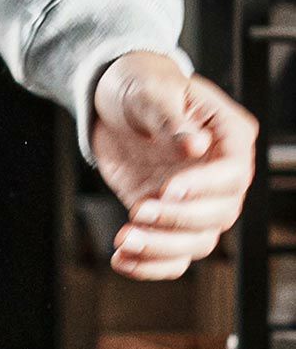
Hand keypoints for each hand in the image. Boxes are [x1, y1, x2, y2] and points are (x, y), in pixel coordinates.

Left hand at [91, 51, 256, 279]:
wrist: (115, 99)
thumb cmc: (141, 84)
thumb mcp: (151, 90)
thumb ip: (171, 118)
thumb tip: (196, 146)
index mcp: (230, 136)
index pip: (233, 174)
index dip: (203, 187)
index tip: (168, 189)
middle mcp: (221, 175)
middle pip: (218, 214)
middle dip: (178, 219)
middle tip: (140, 210)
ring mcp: (197, 200)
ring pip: (198, 241)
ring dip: (161, 248)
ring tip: (124, 240)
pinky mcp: (170, 217)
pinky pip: (173, 253)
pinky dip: (150, 265)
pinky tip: (122, 261)